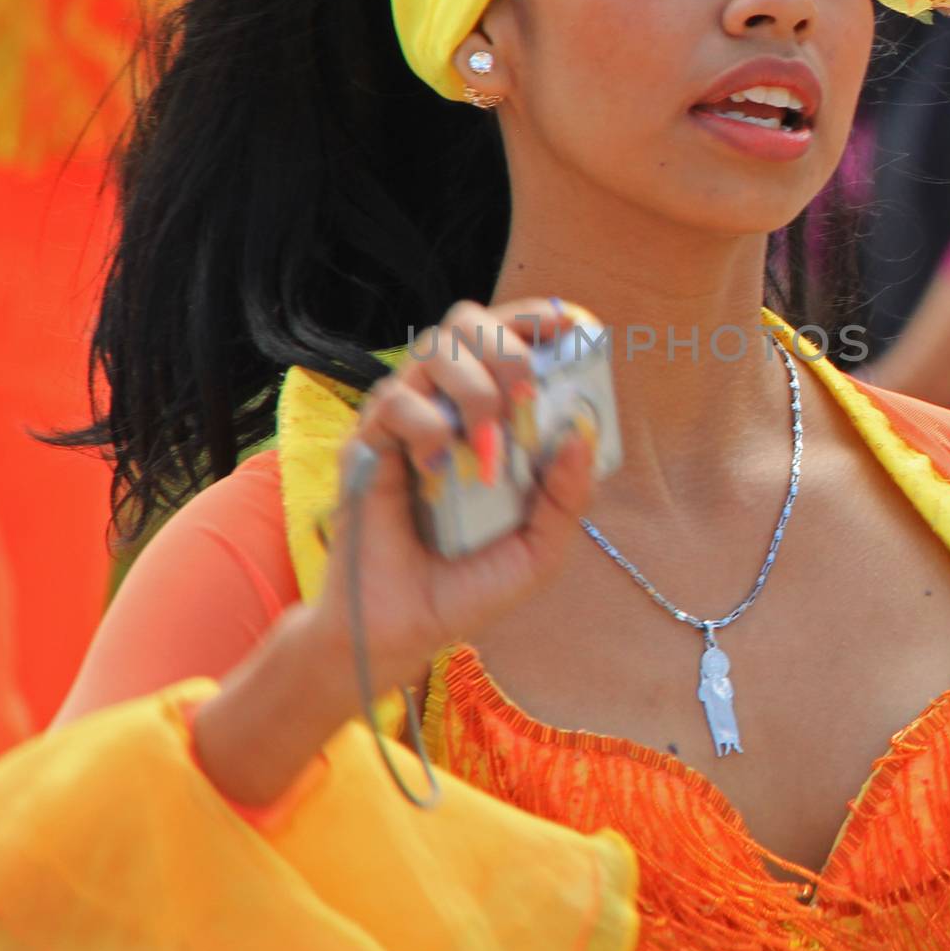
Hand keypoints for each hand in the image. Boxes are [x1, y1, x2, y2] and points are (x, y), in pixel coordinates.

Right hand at [304, 298, 597, 712]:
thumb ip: (567, 497)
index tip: (567, 324)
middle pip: (466, 324)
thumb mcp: (539, 551)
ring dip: (474, 388)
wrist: (403, 633)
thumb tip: (582, 430)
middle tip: (526, 393)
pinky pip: (394, 401)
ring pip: (432, 350)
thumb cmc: (468, 586)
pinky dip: (428, 427)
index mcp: (489, 419)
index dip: (534, 317)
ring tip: (488, 450)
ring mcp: (404, 422)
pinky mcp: (368, 444)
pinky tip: (439, 469)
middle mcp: (445, 407)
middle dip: (506, 346)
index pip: (506, 339)